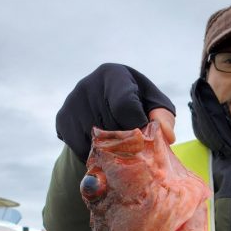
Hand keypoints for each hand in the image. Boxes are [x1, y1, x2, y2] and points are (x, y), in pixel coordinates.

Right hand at [56, 63, 175, 160]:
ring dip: (110, 151)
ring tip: (118, 143)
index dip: (137, 126)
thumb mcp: (155, 108)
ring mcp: (72, 102)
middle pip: (111, 127)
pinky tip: (103, 147)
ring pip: (95, 142)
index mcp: (115, 75)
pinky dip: (95, 156)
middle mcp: (88, 84)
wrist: (105, 107)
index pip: (125, 106)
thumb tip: (167, 136)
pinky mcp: (63, 120)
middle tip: (132, 143)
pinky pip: (82, 149)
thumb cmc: (138, 106)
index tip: (143, 134)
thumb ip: (164, 118)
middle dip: (125, 141)